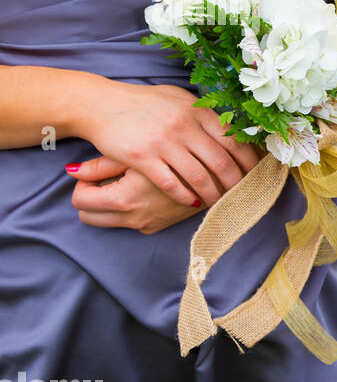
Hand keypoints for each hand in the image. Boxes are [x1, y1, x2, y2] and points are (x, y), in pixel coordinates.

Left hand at [66, 157, 203, 233]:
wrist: (219, 175)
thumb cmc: (175, 155)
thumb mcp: (136, 154)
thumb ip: (101, 165)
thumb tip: (71, 170)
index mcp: (123, 199)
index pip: (80, 199)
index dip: (83, 183)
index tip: (96, 171)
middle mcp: (133, 218)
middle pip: (88, 216)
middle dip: (91, 198)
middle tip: (105, 178)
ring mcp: (147, 225)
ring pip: (106, 221)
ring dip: (108, 204)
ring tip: (124, 182)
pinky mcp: (158, 227)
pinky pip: (128, 221)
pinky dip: (127, 209)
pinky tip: (141, 189)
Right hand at [78, 83, 260, 207]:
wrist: (99, 104)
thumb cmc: (143, 103)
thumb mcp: (177, 99)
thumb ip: (202, 115)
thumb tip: (232, 132)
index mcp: (196, 111)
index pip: (233, 140)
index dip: (248, 161)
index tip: (255, 174)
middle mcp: (183, 126)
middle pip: (221, 161)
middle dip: (235, 182)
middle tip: (241, 195)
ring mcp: (163, 142)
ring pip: (199, 176)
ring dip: (213, 194)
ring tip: (219, 203)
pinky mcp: (142, 157)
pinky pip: (172, 183)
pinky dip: (186, 196)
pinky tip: (192, 202)